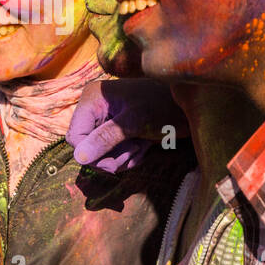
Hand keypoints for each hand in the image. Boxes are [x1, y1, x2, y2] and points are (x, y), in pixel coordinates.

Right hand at [67, 79, 188, 172]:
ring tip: (141, 145)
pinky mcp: (118, 131)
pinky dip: (129, 156)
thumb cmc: (164, 107)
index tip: (112, 165)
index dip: (91, 154)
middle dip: (111, 156)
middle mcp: (95, 109)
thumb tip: (79, 158)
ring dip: (122, 157)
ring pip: (101, 155)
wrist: (189, 107)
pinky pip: (113, 154)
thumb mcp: (134, 123)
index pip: (75, 137)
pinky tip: (144, 146)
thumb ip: (105, 139)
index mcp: (92, 99)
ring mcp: (106, 121)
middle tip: (134, 150)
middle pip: (87, 148)